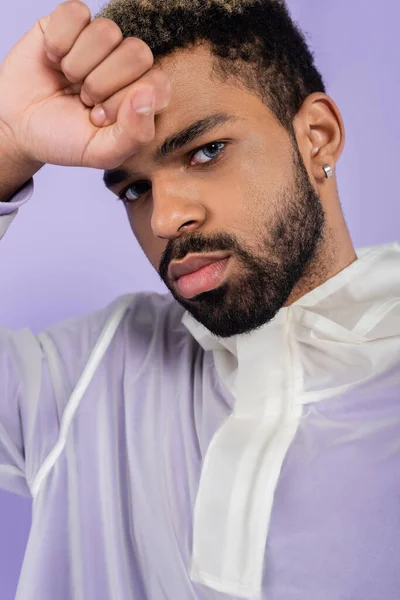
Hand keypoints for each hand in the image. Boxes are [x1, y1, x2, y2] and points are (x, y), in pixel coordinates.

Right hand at [0, 0, 170, 169]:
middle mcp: (127, 65)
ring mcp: (100, 42)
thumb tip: (146, 95)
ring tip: (69, 81)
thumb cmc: (64, 139)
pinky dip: (59, 42)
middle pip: (138, 53)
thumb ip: (134, 134)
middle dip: (103, 84)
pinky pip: (77, 13)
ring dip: (79, 65)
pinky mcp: (71, 22)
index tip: (99, 119)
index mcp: (143, 96)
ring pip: (107, 31)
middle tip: (84, 101)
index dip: (126, 103)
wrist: (18, 126)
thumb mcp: (101, 153)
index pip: (158, 85)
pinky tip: (53, 59)